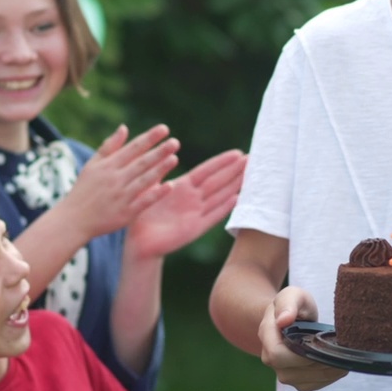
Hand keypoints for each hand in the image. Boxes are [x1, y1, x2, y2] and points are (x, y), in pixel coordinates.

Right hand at [60, 124, 179, 238]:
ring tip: (175, 158)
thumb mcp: (92, 165)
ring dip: (160, 169)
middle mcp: (115, 179)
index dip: (149, 138)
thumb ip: (109, 146)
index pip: (133, 148)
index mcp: (108, 166)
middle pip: (141, 163)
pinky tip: (169, 186)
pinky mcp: (125, 213)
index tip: (164, 129)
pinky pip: (144, 201)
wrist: (74, 219)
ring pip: (144, 180)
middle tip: (175, 142)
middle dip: (159, 151)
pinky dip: (156, 194)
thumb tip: (124, 127)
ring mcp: (121, 196)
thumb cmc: (84, 189)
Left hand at [126, 150, 245, 259]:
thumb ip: (158, 170)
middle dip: (234, 170)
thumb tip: (165, 149)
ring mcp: (195, 213)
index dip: (222, 162)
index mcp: (182, 186)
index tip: (238, 152)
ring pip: (220, 196)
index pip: (206, 170)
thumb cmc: (141, 212)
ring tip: (251, 175)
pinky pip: (212, 216)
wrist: (138, 241)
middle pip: (218, 181)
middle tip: (253, 159)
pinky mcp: (194, 228)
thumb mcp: (149, 187)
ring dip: (235, 186)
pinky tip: (237, 199)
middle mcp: (192, 199)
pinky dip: (224, 208)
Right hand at [259, 287, 346, 390]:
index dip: (300, 354)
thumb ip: (288, 304)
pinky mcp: (295, 381)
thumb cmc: (292, 305)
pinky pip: (313, 385)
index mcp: (266, 335)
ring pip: (306, 382)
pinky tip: (336, 364)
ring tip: (341, 357)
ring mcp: (282, 372)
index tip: (320, 343)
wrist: (290, 318)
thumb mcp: (293, 295)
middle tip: (339, 350)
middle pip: (294, 372)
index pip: (277, 355)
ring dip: (327, 372)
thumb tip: (283, 320)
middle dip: (319, 363)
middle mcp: (269, 358)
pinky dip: (329, 377)